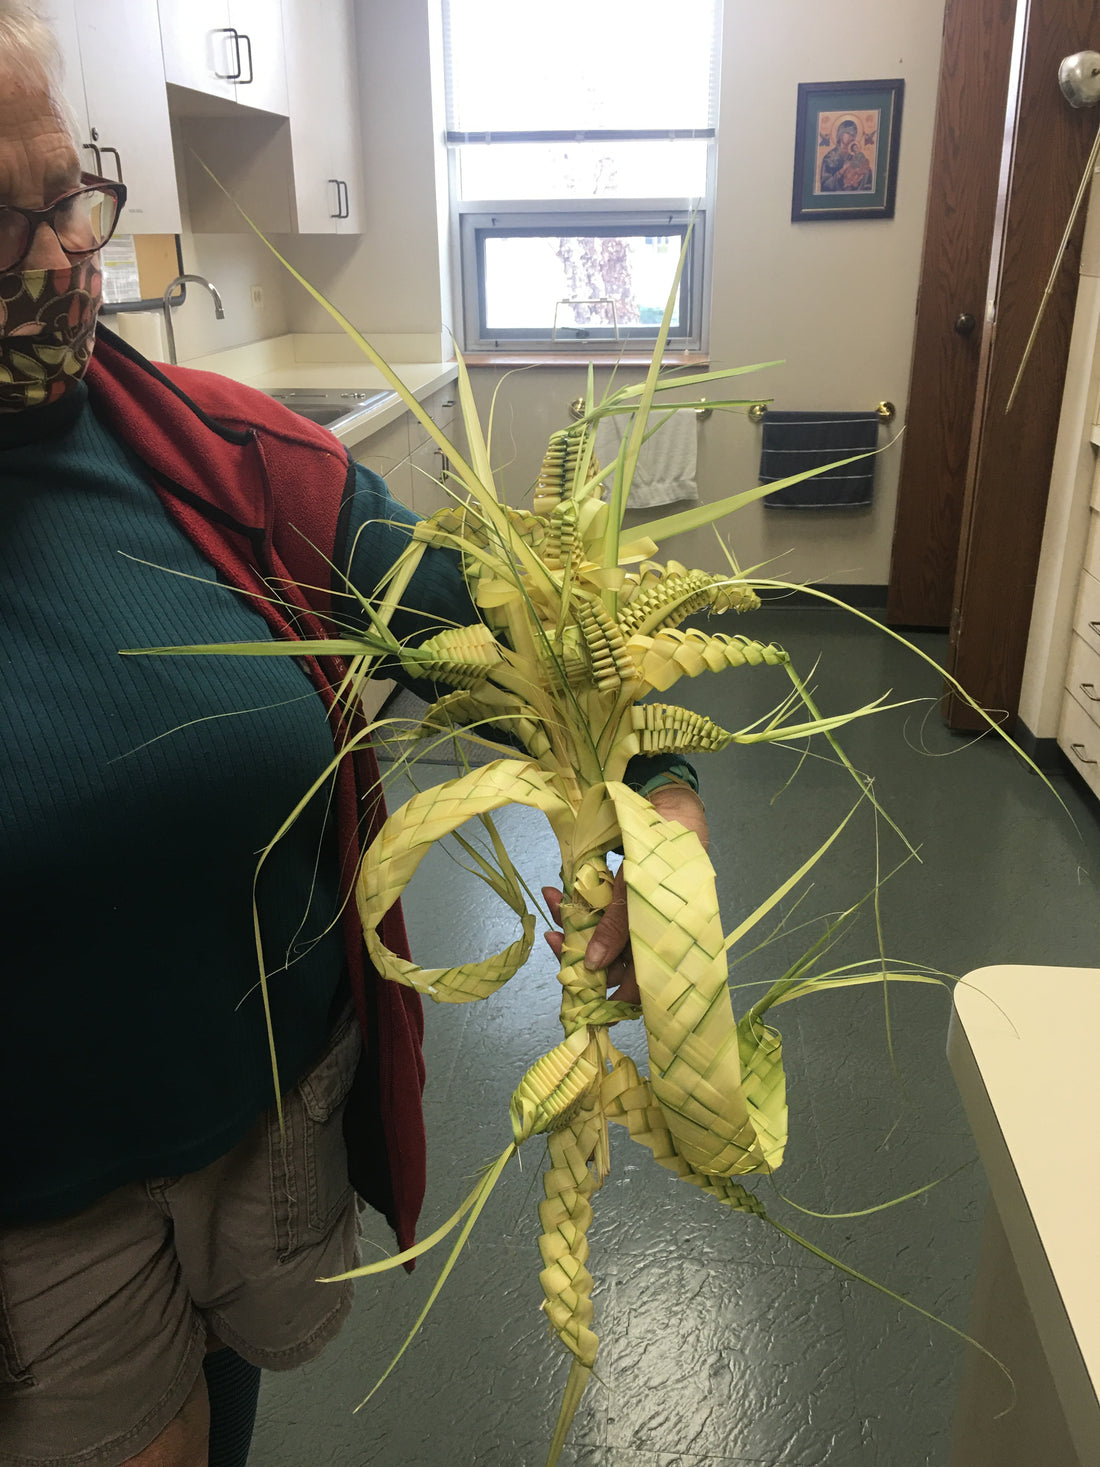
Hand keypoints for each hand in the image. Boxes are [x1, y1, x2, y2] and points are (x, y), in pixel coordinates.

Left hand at [542, 783, 708, 1005]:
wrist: (674, 810)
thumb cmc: (664, 852)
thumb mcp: (636, 890)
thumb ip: (616, 929)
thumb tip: (593, 965)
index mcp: (667, 945)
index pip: (637, 986)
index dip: (607, 993)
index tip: (577, 990)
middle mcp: (652, 938)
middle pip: (612, 963)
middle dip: (578, 950)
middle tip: (554, 937)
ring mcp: (637, 920)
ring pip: (601, 938)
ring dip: (572, 924)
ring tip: (552, 900)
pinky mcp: (625, 903)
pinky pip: (599, 915)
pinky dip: (578, 905)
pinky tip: (559, 892)